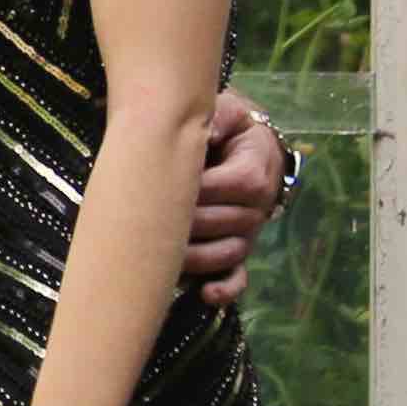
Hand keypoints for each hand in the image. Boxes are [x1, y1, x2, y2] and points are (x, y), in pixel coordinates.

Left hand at [181, 91, 284, 308]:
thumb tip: (201, 128)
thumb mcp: (222, 111)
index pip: (237, 183)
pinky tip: (204, 294)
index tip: (165, 183)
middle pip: (226, 222)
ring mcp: (247, 233)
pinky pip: (238, 277)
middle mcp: (257, 207)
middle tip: (149, 218)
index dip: (203, 186)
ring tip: (162, 255)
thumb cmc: (223, 125)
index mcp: (255, 170)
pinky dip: (225, 289)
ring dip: (195, 257)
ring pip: (227, 253)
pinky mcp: (237, 252)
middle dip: (187, 223)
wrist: (238, 141)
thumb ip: (214, 118)